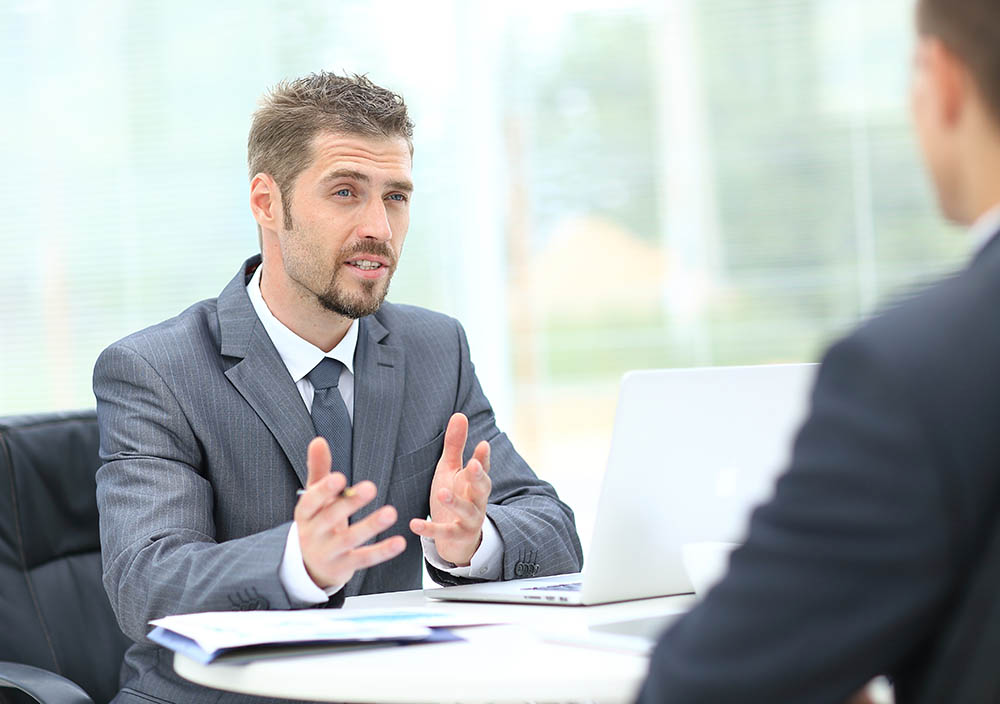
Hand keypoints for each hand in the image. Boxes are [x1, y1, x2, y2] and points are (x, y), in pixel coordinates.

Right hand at [295, 437, 405, 589]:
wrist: (309, 565)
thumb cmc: (316, 521)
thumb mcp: (314, 498)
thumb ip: (318, 470)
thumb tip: (319, 440)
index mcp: (306, 514)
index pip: (311, 501)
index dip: (324, 490)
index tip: (340, 478)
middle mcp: (314, 534)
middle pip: (330, 518)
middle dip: (350, 504)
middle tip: (371, 487)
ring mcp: (328, 552)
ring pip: (350, 539)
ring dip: (370, 526)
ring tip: (391, 512)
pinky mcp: (344, 567)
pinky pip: (364, 559)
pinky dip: (382, 551)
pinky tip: (400, 542)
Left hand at [409, 413, 490, 565]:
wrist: (458, 539)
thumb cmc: (455, 496)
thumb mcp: (451, 470)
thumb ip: (455, 445)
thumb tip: (459, 414)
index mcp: (474, 482)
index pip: (482, 468)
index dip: (483, 457)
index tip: (483, 444)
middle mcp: (477, 500)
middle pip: (482, 488)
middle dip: (479, 477)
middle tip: (473, 466)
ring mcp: (469, 519)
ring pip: (467, 511)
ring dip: (455, 503)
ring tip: (443, 493)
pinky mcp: (456, 536)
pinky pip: (444, 533)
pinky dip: (430, 529)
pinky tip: (414, 523)